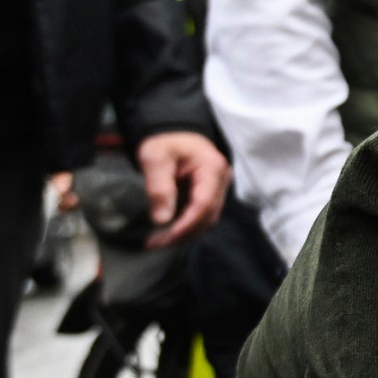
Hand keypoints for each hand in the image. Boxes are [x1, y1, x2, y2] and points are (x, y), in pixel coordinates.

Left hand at [136, 130, 231, 247]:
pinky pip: (203, 217)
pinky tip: (169, 232)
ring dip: (184, 234)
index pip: (204, 204)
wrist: (174, 134)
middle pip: (208, 216)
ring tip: (159, 241)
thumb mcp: (155, 158)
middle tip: (155, 243)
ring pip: (207, 220)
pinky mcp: (212, 196)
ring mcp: (220, 189)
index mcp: (212, 168)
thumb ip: (159, 187)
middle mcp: (222, 181)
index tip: (165, 237)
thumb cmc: (165, 143)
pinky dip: (186, 227)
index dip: (186, 224)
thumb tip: (161, 220)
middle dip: (183, 234)